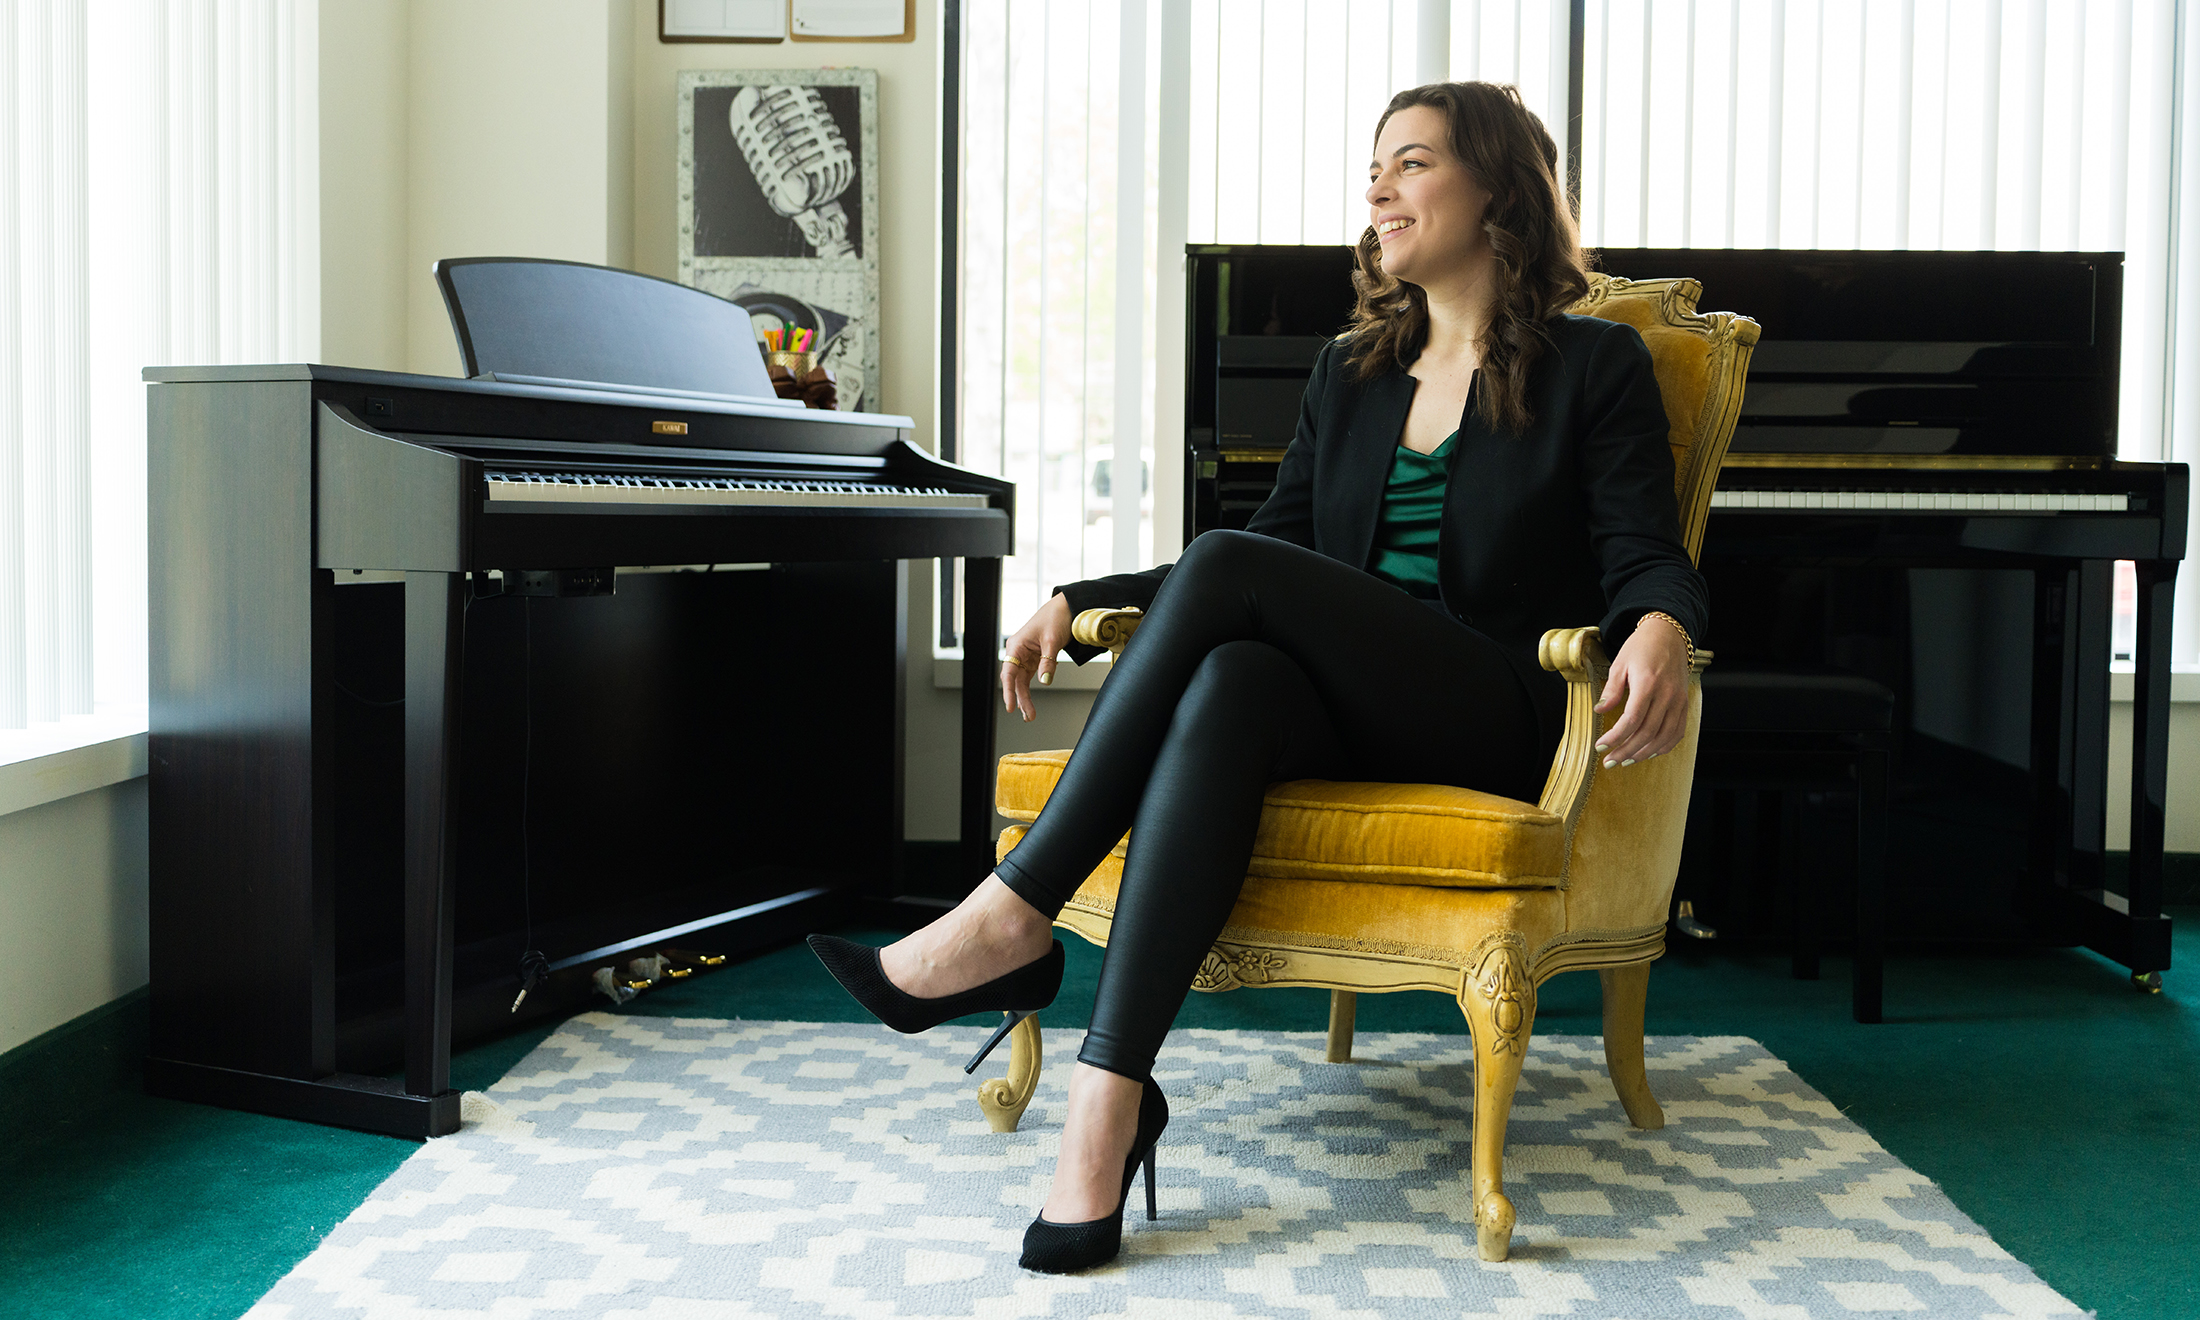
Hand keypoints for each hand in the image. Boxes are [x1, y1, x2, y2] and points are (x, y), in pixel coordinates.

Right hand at [1000, 593, 1073, 722]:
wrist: (1065, 608)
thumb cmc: (1055, 618)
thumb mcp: (1052, 640)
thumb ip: (1048, 662)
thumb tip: (1045, 681)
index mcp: (1016, 646)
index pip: (1008, 672)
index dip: (1008, 691)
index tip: (1010, 706)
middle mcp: (1017, 652)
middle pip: (1014, 680)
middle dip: (1020, 699)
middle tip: (1028, 716)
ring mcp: (1025, 656)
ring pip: (1021, 682)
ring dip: (1025, 698)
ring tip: (1030, 715)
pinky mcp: (1035, 659)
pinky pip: (1029, 677)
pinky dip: (1030, 689)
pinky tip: (1029, 703)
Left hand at [1591, 616, 1689, 768]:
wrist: (1669, 635)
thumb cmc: (1641, 647)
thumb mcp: (1620, 664)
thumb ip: (1611, 690)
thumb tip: (1600, 710)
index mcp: (1648, 683)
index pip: (1632, 719)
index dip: (1616, 737)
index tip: (1601, 746)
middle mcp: (1667, 695)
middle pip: (1647, 733)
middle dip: (1626, 751)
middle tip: (1609, 761)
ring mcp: (1678, 701)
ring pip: (1664, 737)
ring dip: (1644, 753)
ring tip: (1626, 761)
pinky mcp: (1684, 704)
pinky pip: (1677, 732)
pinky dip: (1664, 746)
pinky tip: (1649, 753)